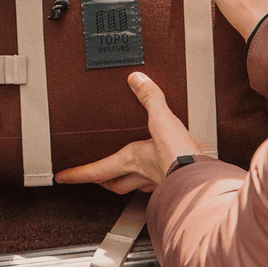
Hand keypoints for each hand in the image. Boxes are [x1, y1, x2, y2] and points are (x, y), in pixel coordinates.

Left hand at [54, 72, 202, 192]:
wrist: (206, 183)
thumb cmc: (181, 157)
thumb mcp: (161, 119)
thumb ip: (150, 98)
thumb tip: (136, 79)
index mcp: (131, 160)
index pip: (95, 170)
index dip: (76, 173)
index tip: (61, 177)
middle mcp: (141, 175)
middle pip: (113, 184)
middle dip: (101, 181)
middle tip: (92, 177)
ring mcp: (159, 183)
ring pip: (134, 187)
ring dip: (126, 182)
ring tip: (124, 173)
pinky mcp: (177, 185)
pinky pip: (158, 183)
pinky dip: (154, 178)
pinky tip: (162, 171)